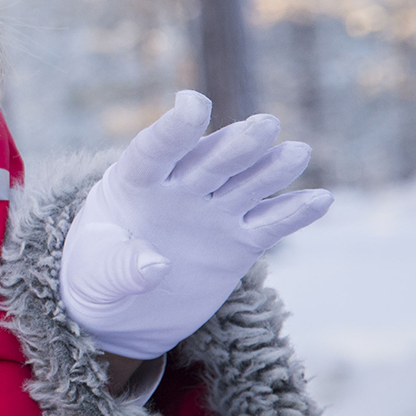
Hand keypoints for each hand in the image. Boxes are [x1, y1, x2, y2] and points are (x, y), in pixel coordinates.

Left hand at [60, 90, 331, 358]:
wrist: (121, 311)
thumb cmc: (96, 280)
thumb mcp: (96, 276)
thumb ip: (120, 267)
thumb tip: (155, 265)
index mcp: (133, 183)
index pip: (155, 149)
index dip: (175, 128)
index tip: (193, 104)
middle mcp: (179, 189)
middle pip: (211, 160)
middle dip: (236, 143)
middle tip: (264, 126)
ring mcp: (212, 212)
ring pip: (247, 183)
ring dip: (272, 168)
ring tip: (296, 153)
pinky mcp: (237, 242)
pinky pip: (270, 223)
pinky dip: (294, 213)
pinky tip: (320, 200)